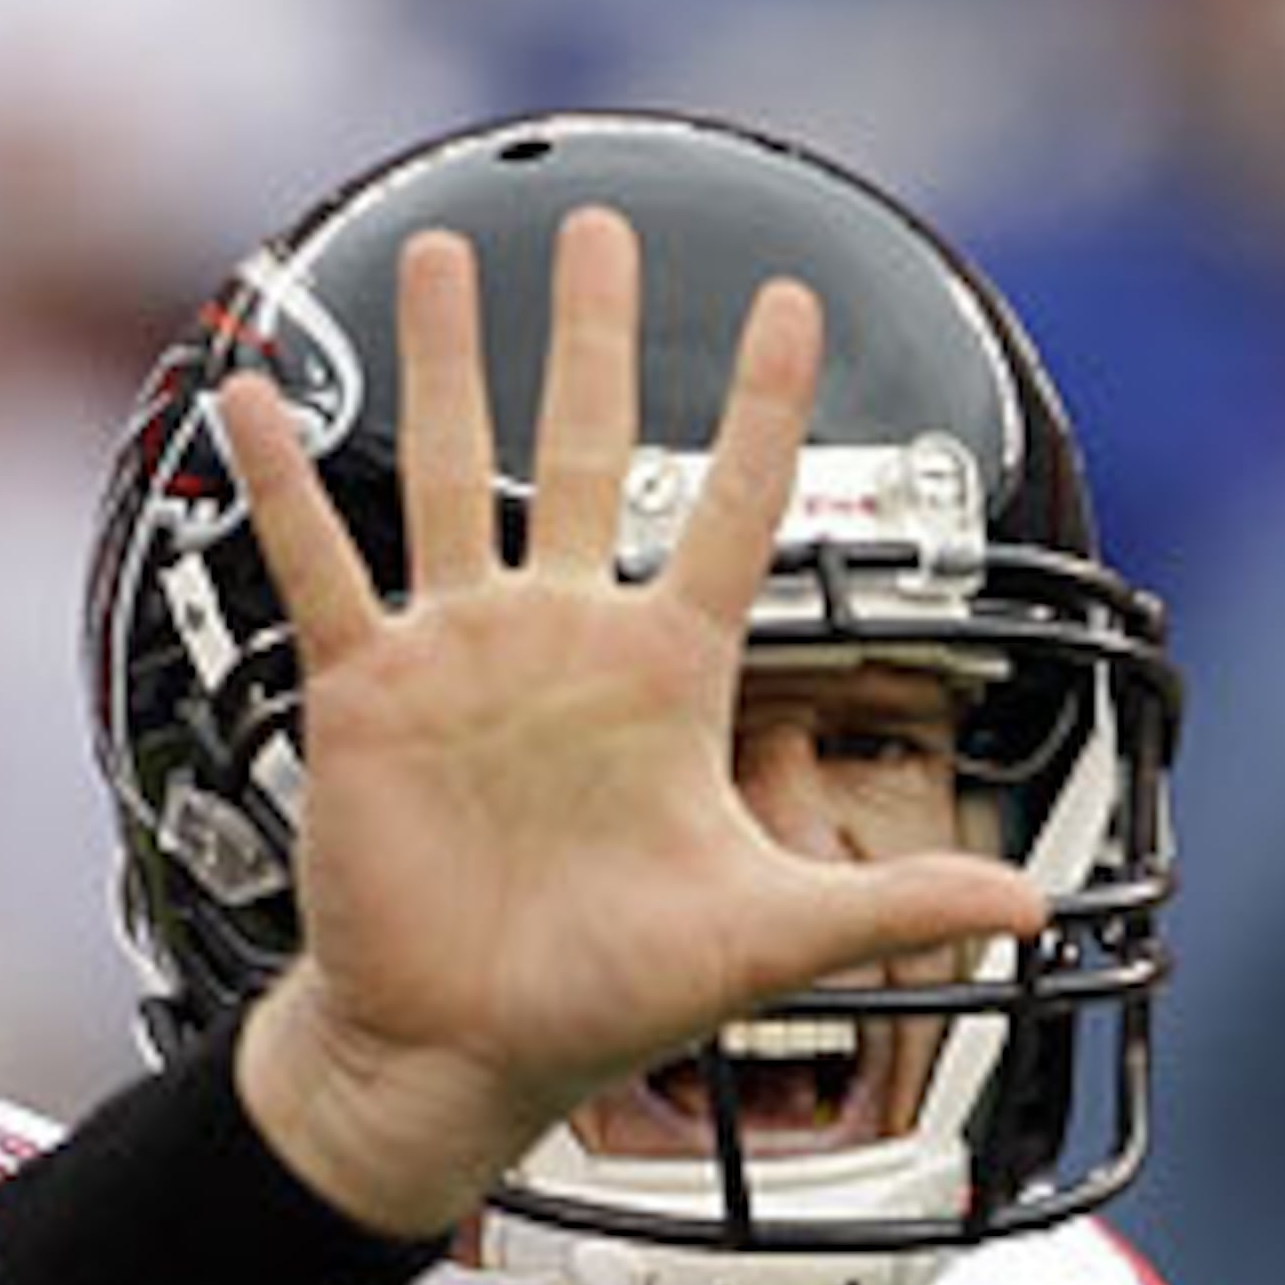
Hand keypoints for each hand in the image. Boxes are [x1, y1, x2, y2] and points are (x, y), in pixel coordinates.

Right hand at [212, 208, 1046, 1235]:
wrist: (464, 1053)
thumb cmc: (602, 999)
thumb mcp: (768, 941)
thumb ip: (895, 903)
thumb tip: (1032, 910)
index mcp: (667, 681)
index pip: (738, 515)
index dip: (770, 411)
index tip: (794, 308)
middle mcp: (565, 646)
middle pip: (590, 451)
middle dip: (597, 339)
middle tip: (599, 232)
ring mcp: (464, 657)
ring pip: (453, 474)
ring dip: (451, 365)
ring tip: (450, 259)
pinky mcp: (369, 692)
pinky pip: (319, 566)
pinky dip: (280, 486)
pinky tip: (251, 398)